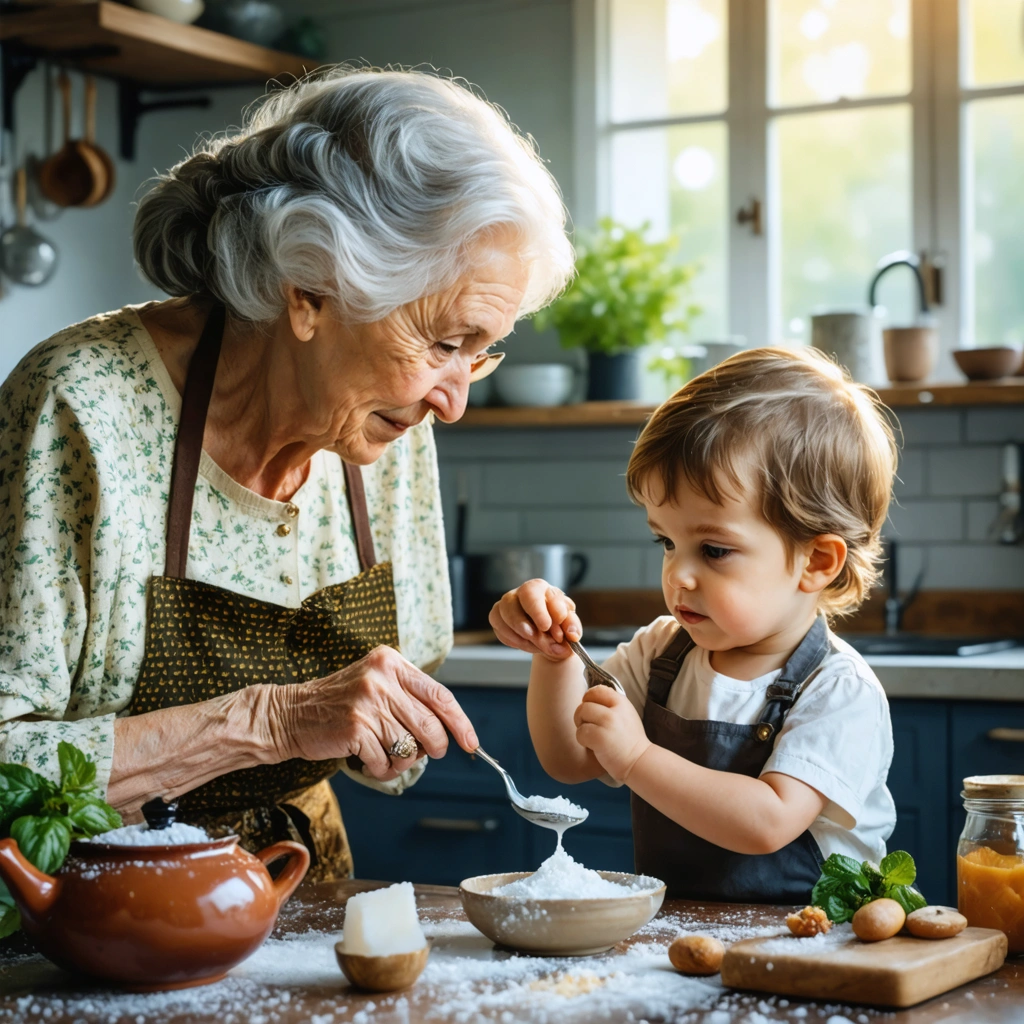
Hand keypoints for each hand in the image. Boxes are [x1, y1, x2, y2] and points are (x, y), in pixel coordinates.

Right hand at [266, 646, 478, 780]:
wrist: (290, 713)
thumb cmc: (339, 703)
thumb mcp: (376, 684)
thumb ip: (409, 698)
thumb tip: (448, 730)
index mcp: (392, 662)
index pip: (439, 694)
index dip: (460, 722)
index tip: (471, 742)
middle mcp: (382, 678)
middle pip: (430, 725)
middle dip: (433, 748)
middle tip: (425, 754)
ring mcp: (368, 702)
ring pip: (409, 747)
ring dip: (401, 761)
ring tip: (384, 756)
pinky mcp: (356, 727)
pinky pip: (385, 761)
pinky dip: (380, 769)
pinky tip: (367, 761)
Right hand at [489, 578, 582, 661]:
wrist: (551, 636)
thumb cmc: (559, 623)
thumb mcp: (570, 623)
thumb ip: (572, 626)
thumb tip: (572, 634)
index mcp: (539, 588)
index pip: (532, 592)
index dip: (538, 610)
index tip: (546, 626)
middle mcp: (519, 593)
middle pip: (510, 602)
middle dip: (522, 623)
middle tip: (535, 637)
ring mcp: (506, 605)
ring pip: (500, 615)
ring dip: (518, 634)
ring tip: (536, 645)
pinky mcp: (497, 618)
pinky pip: (498, 629)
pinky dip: (512, 639)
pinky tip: (525, 644)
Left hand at [573, 687, 649, 783]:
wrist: (638, 762)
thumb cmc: (629, 741)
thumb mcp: (626, 715)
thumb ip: (611, 705)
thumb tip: (590, 697)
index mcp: (622, 702)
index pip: (597, 690)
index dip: (589, 699)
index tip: (590, 710)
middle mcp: (615, 710)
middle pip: (584, 704)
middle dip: (581, 716)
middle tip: (589, 727)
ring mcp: (608, 723)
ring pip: (580, 716)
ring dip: (582, 728)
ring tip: (592, 737)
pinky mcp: (600, 738)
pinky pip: (580, 733)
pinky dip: (583, 741)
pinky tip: (593, 746)